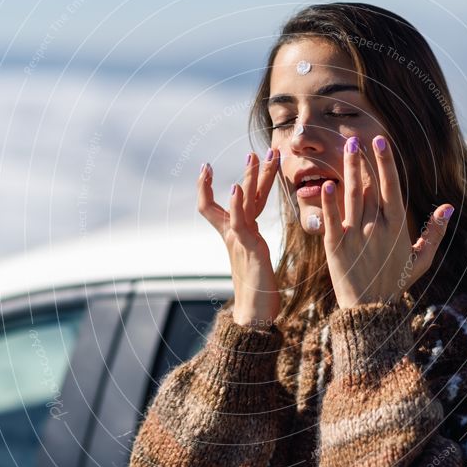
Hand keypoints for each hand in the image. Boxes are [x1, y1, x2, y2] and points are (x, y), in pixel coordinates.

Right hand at [197, 149, 282, 326]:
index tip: (208, 167)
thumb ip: (252, 240)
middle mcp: (234, 234)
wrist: (254, 314)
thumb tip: (252, 232)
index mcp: (238, 234)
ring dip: (248, 178)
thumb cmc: (259, 289)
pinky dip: (235, 204)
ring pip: (242, 203)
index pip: (225, 204)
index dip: (216, 186)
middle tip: (254, 152)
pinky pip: (239, 222)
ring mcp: (239, 240)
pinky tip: (235, 189)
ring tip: (252, 157)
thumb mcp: (255, 256)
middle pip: (236, 196)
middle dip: (248, 173)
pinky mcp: (247, 248)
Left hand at [319, 135, 453, 308]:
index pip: (392, 186)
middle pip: (369, 186)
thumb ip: (435, 233)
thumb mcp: (421, 260)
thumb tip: (448, 207)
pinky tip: (326, 184)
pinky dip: (328, 202)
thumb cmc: (395, 283)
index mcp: (397, 227)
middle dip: (363, 159)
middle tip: (356, 137)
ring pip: (351, 195)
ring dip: (348, 169)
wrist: (370, 311)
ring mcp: (355, 236)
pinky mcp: (335, 247)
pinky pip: (331, 220)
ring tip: (344, 148)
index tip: (381, 141)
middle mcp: (377, 227)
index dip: (386, 162)